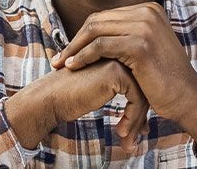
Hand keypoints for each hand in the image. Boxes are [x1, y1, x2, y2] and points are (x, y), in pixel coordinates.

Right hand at [4, 60, 150, 151]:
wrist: (50, 98)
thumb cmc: (71, 97)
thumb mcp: (101, 93)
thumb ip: (123, 98)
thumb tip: (146, 125)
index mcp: (117, 54)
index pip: (141, 83)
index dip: (140, 110)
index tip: (138, 131)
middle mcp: (120, 54)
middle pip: (145, 89)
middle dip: (141, 117)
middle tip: (137, 138)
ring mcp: (119, 61)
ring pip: (144, 95)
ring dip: (137, 122)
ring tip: (128, 142)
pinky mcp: (116, 73)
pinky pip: (137, 99)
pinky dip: (132, 119)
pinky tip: (120, 131)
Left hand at [50, 3, 196, 150]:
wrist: (187, 97)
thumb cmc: (165, 79)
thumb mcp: (148, 48)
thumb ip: (128, 36)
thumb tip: (99, 33)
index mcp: (150, 9)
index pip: (105, 16)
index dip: (83, 34)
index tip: (68, 51)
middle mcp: (148, 12)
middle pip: (98, 21)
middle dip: (75, 40)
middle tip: (58, 59)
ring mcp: (146, 26)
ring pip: (95, 31)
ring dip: (74, 49)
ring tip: (60, 65)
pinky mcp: (140, 44)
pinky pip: (100, 46)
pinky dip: (82, 56)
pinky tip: (72, 67)